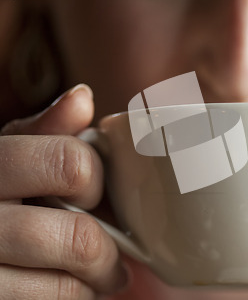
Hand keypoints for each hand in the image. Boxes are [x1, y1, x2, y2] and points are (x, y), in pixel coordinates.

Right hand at [0, 85, 128, 298]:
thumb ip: (44, 131)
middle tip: (109, 260)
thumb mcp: (6, 154)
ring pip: (64, 286)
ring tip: (93, 281)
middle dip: (104, 253)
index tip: (93, 194)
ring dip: (91, 287)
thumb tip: (83, 97)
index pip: (70, 165)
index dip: (94, 181)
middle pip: (79, 238)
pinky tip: (66, 293)